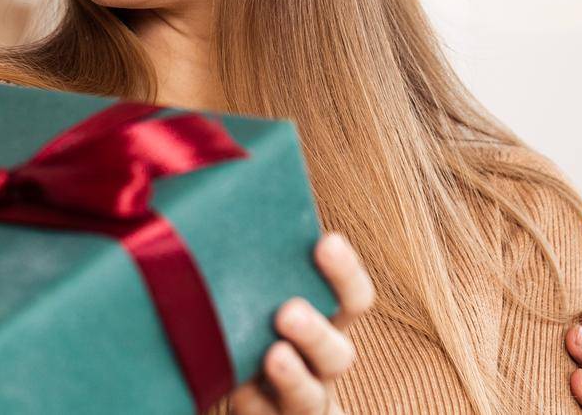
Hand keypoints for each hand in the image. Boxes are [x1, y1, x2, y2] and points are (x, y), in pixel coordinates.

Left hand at [228, 232, 374, 413]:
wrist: (257, 397)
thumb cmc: (253, 328)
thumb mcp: (261, 293)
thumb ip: (256, 262)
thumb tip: (229, 189)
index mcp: (324, 322)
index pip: (352, 299)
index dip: (345, 273)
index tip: (326, 241)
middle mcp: (319, 364)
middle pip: (337, 354)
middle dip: (316, 332)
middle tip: (288, 310)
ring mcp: (298, 400)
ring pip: (309, 395)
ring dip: (294, 376)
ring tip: (274, 356)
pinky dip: (251, 401)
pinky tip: (236, 385)